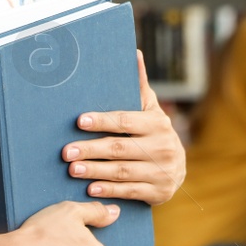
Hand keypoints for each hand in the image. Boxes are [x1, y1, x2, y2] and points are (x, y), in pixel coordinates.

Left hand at [63, 50, 185, 204]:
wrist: (178, 168)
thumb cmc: (154, 133)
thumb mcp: (150, 110)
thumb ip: (139, 85)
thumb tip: (133, 52)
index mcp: (157, 122)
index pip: (125, 120)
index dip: (102, 121)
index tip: (79, 121)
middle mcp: (162, 146)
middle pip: (120, 148)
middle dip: (91, 149)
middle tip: (66, 152)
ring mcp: (162, 171)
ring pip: (123, 171)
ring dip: (95, 171)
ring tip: (73, 169)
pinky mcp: (160, 192)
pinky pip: (130, 191)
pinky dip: (109, 190)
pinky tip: (90, 189)